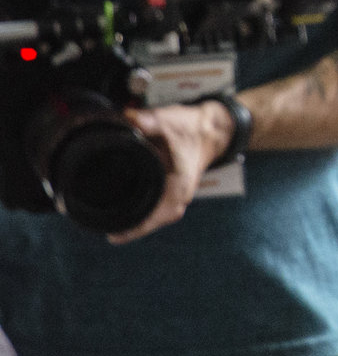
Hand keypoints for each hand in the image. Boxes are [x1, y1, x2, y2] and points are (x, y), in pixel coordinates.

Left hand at [108, 99, 232, 243]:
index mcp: (178, 186)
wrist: (215, 128)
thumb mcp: (170, 121)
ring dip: (135, 220)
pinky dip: (143, 210)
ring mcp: (178, 195)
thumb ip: (148, 120)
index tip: (112, 236)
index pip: (153, 218)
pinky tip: (129, 209)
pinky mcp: (174, 191)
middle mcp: (179, 196)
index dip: (132, 229)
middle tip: (103, 226)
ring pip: (154, 217)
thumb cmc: (194, 128)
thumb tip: (126, 119)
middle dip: (128, 226)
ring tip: (112, 222)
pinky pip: (157, 209)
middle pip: (150, 222)